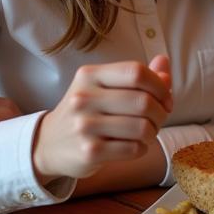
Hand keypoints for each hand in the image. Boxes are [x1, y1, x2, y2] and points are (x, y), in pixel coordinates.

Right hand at [32, 56, 172, 181]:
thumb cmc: (87, 112)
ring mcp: (84, 126)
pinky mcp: (89, 152)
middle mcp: (83, 97)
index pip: (137, 72)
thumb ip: (138, 76)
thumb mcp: (105, 87)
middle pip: (144, 101)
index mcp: (90, 75)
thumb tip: (164, 61)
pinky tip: (132, 146)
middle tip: (157, 120)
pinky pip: (134, 149)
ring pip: (142, 127)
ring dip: (153, 132)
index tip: (165, 99)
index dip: (160, 86)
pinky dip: (141, 148)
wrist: (48, 144)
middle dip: (161, 113)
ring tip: (145, 133)